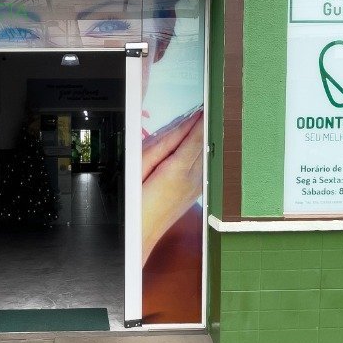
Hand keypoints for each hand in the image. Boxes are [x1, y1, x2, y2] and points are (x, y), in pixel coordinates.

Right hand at [141, 107, 203, 262]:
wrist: (139, 236)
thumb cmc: (132, 203)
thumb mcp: (138, 170)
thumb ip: (158, 147)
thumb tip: (177, 130)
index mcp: (177, 170)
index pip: (193, 138)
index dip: (200, 121)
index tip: (206, 106)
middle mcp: (191, 178)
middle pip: (202, 145)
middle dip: (204, 126)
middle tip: (209, 107)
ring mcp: (195, 187)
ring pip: (205, 156)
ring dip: (206, 138)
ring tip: (207, 120)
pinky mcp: (194, 193)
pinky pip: (203, 167)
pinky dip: (204, 153)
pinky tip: (203, 145)